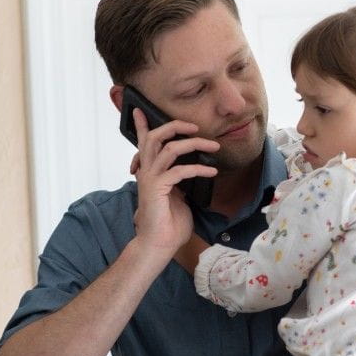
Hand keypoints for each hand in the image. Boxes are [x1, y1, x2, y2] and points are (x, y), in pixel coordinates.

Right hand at [131, 108, 218, 253]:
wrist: (159, 245)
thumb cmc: (169, 224)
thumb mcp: (177, 196)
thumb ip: (179, 181)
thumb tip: (192, 170)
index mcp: (150, 172)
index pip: (144, 143)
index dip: (143, 126)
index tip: (140, 110)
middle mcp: (147, 172)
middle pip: (156, 137)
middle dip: (175, 126)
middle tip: (194, 126)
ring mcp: (151, 179)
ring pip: (169, 148)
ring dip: (194, 144)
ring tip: (214, 146)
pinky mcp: (157, 188)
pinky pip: (180, 170)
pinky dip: (198, 168)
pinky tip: (212, 172)